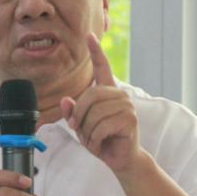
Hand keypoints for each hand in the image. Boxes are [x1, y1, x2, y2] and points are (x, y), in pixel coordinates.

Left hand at [61, 34, 143, 174]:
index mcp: (108, 92)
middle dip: (79, 115)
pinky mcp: (130, 120)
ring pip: (94, 113)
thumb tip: (66, 100)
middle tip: (79, 130)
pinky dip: (95, 139)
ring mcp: (127, 106)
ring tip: (94, 139)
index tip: (89, 36)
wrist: (121, 159)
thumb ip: (73, 113)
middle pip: (89, 95)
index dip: (96, 52)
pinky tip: (101, 143)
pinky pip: (102, 126)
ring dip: (88, 131)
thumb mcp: (81, 127)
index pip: (102, 67)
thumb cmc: (102, 140)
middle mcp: (119, 95)